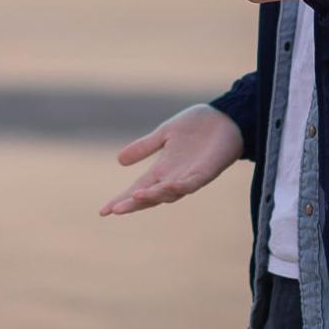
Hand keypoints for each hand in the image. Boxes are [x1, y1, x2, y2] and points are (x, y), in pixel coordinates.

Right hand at [100, 104, 242, 216]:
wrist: (226, 117)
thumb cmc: (197, 125)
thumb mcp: (164, 133)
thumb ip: (144, 147)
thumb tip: (119, 160)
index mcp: (162, 169)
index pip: (138, 188)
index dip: (121, 199)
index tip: (103, 210)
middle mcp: (174, 177)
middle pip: (150, 196)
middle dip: (133, 204)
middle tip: (115, 209)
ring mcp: (190, 177)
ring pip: (169, 194)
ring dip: (153, 196)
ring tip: (135, 196)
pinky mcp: (206, 172)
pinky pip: (191, 184)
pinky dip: (179, 187)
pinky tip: (167, 186)